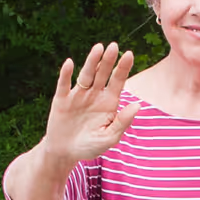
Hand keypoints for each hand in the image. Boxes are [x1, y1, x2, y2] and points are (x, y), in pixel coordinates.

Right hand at [39, 43, 143, 167]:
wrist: (65, 153)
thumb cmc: (90, 146)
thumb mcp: (109, 138)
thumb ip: (122, 122)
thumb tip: (137, 105)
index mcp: (109, 102)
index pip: (118, 81)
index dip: (123, 68)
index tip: (129, 54)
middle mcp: (94, 94)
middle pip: (102, 74)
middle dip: (108, 60)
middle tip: (114, 46)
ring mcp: (78, 95)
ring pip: (86, 75)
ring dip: (91, 61)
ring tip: (98, 48)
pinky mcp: (62, 99)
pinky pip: (64, 85)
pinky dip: (66, 74)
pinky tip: (69, 63)